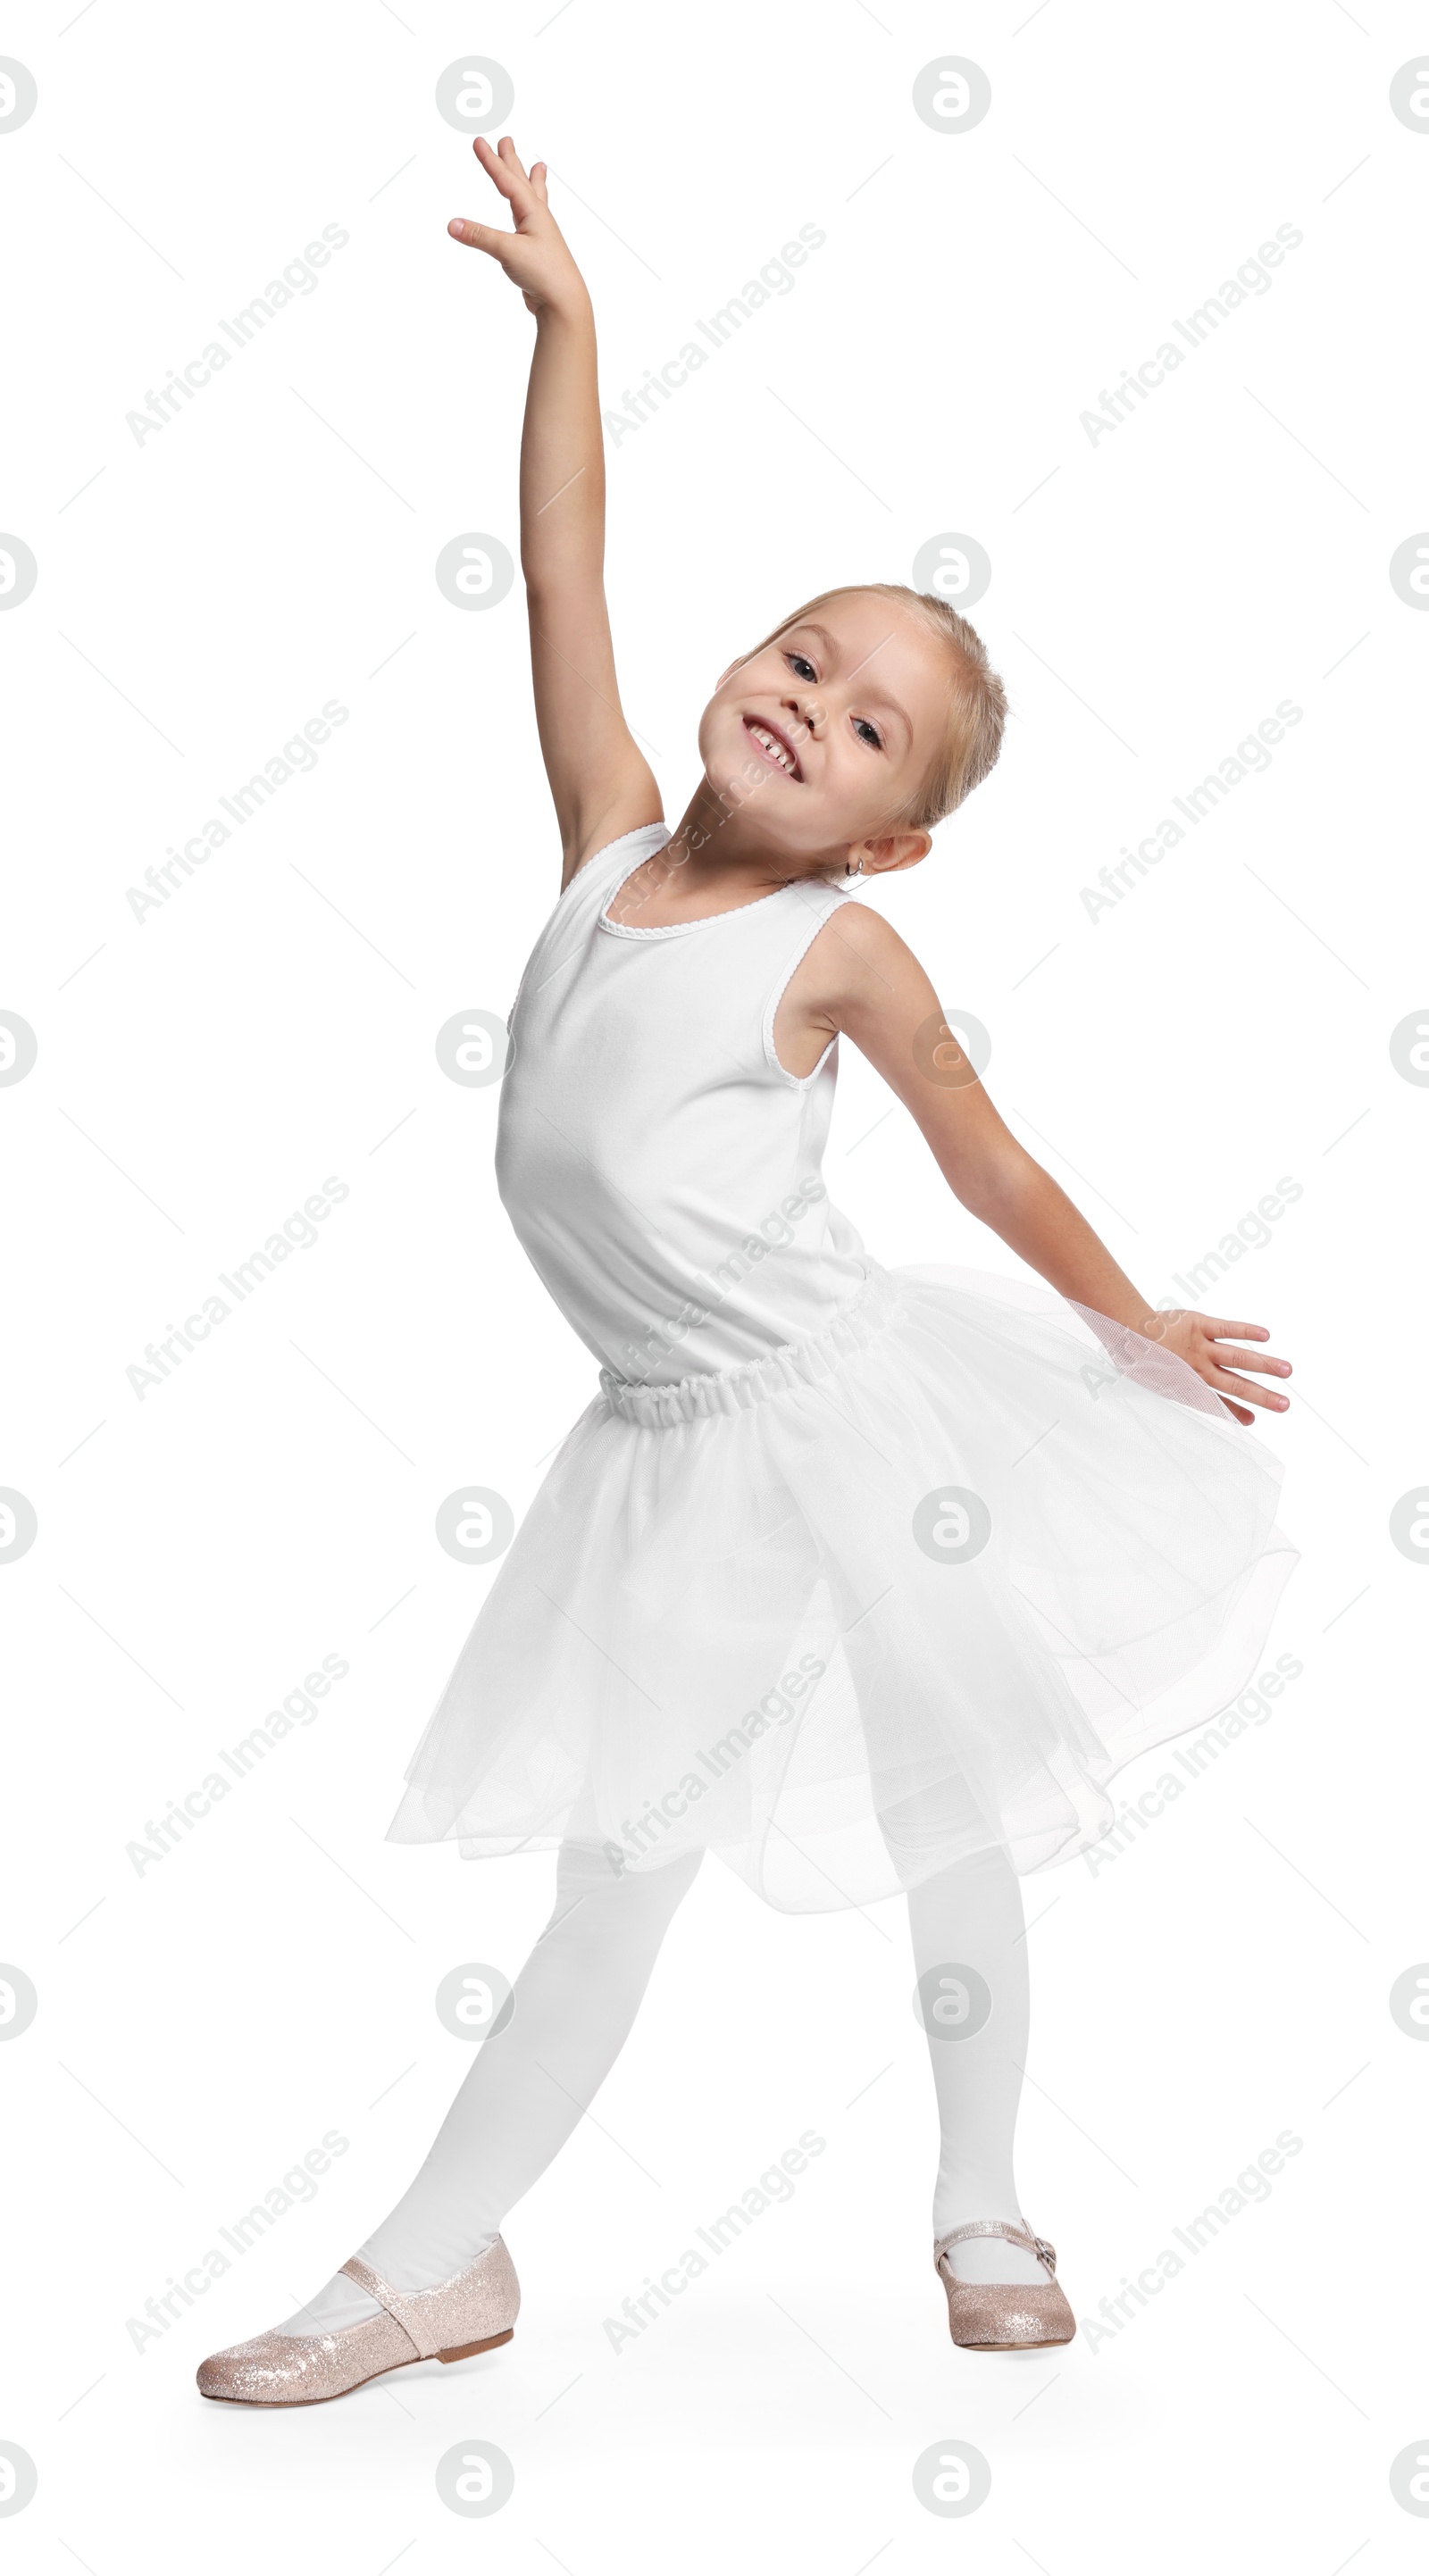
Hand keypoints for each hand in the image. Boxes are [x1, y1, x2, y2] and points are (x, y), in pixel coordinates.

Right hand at [448, 135, 587, 318]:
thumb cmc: (545, 274)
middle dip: (512, 161)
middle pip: (522, 182)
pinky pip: (529, 221)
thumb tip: (452, 225)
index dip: (491, 161)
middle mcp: (538, 218)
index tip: (479, 141)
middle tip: (506, 140)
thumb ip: (480, 236)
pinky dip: (527, 210)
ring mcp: (538, 234)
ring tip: (537, 167)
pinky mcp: (536, 250)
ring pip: (531, 199)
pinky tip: (526, 215)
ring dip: (530, 181)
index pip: (507, 180)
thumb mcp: (508, 251)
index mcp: (532, 211)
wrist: (564, 302)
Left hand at [1137, 1310, 1291, 1427]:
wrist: (1123, 1329)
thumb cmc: (1134, 1354)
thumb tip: (1178, 1394)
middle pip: (1235, 1384)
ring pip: (1237, 1358)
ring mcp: (1200, 1347)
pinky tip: (1266, 1336)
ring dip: (1264, 1365)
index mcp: (1187, 1384)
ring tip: (1287, 1371)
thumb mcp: (1150, 1379)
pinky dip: (1246, 1331)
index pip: (1216, 1402)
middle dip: (1262, 1396)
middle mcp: (1198, 1369)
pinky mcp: (1199, 1324)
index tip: (1253, 1421)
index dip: (1234, 1412)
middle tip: (1285, 1405)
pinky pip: (1226, 1328)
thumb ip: (1171, 1387)